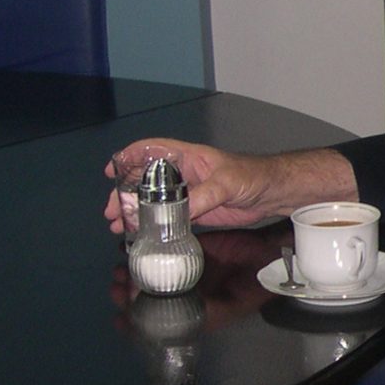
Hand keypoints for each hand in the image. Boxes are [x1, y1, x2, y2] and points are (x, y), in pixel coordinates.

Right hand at [103, 141, 358, 232]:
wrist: (273, 194)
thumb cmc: (253, 176)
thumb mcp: (225, 183)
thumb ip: (202, 196)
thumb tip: (179, 212)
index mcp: (187, 157)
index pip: (151, 150)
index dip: (128, 158)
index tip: (111, 170)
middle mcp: (183, 173)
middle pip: (145, 180)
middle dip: (124, 193)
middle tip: (111, 211)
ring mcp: (188, 193)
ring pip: (153, 200)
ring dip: (135, 212)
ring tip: (119, 226)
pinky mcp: (196, 212)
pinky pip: (169, 217)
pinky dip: (154, 224)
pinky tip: (142, 234)